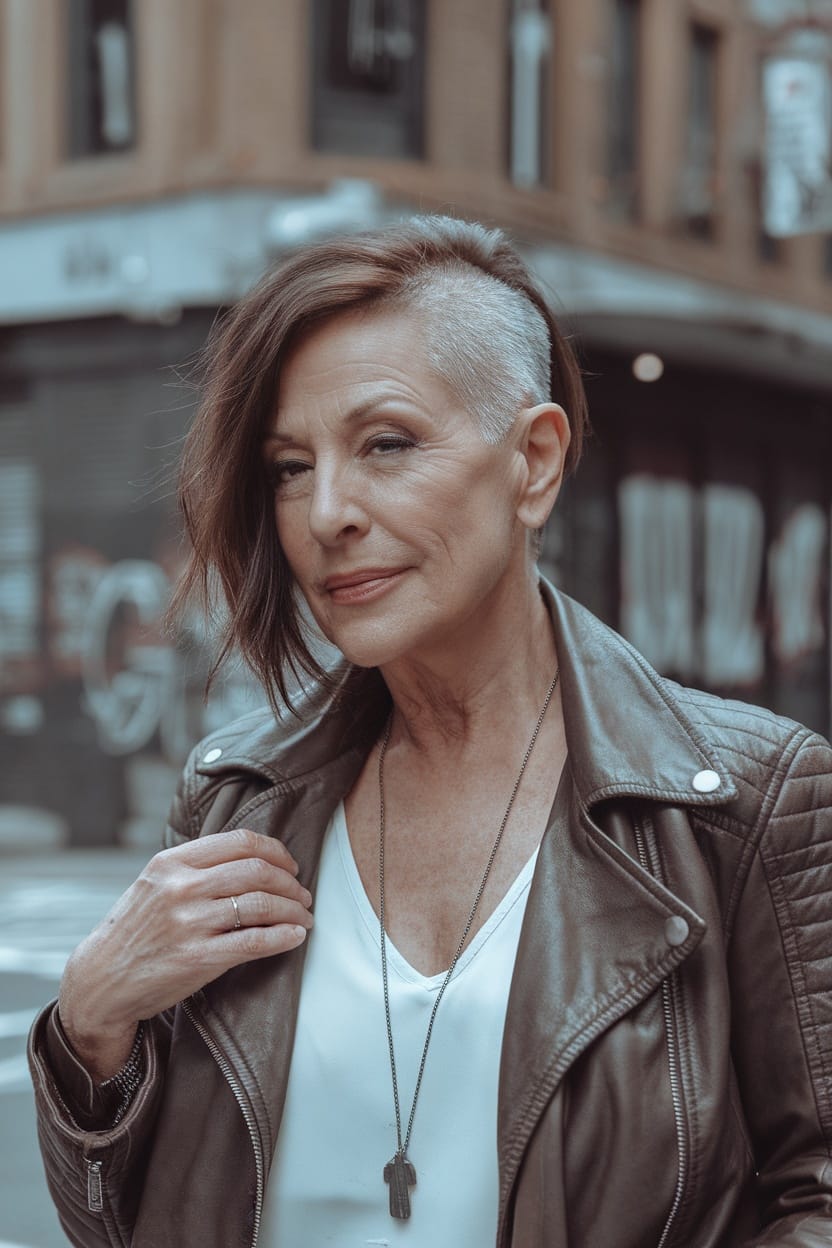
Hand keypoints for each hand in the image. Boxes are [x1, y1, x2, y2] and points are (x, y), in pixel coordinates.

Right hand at [58, 829, 313, 1080]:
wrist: (100, 980)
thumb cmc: (134, 931)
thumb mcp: (155, 883)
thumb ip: (195, 866)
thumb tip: (252, 857)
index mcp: (172, 862)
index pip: (241, 842)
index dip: (276, 852)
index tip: (290, 866)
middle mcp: (181, 887)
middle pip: (257, 871)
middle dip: (291, 883)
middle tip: (303, 895)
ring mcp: (189, 923)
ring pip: (261, 904)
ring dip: (293, 910)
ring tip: (304, 917)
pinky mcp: (198, 958)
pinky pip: (254, 942)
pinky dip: (283, 937)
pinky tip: (296, 936)